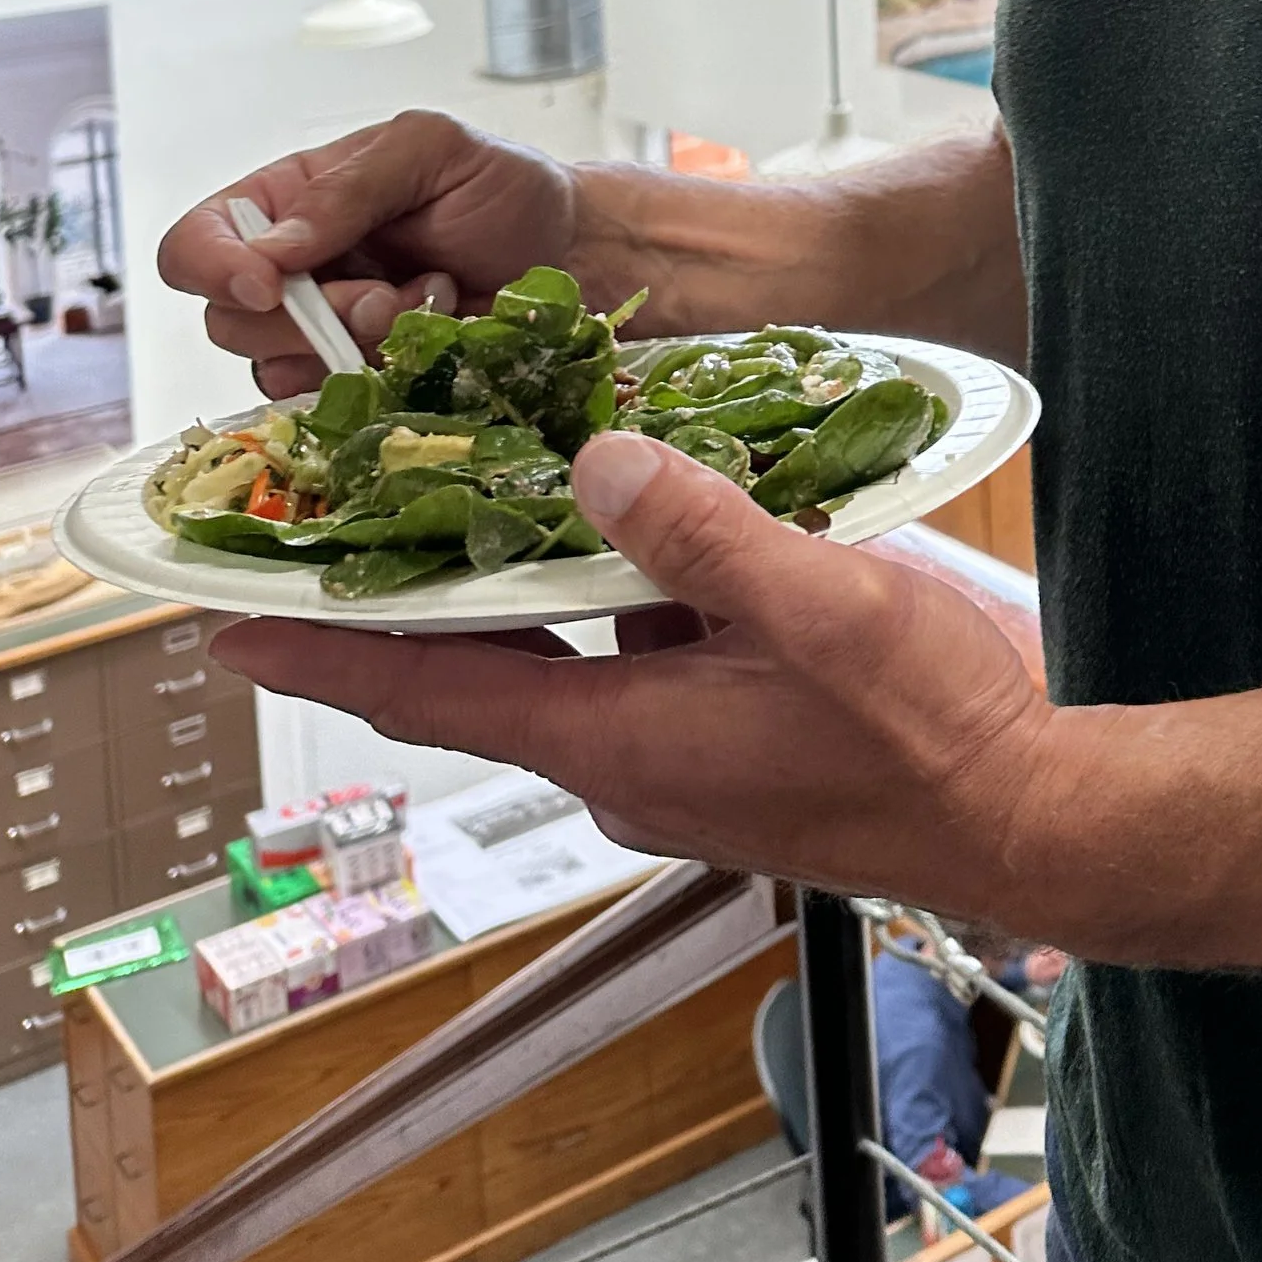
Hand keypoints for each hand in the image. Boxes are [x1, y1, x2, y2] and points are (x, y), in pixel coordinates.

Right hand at [155, 113, 591, 400]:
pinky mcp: (365, 380)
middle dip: (304, 318)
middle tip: (380, 297)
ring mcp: (326, 332)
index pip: (196, 243)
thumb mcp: (431, 149)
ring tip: (422, 303)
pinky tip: (433, 334)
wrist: (574, 252)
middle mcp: (293, 271)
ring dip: (352, 346)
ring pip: (278, 369)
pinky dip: (383, 375)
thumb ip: (349, 188)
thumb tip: (273, 247)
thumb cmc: (503, 188)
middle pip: (228, 321)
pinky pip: (335, 403)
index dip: (214, 270)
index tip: (270, 285)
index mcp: (290, 202)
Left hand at [214, 436, 1060, 913]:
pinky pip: (648, 639)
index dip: (319, 652)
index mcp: (619, 742)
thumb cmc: (936, 732)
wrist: (1039, 811)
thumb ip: (700, 529)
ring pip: (577, 635)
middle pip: (488, 657)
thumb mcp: (820, 607)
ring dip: (543, 554)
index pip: (430, 691)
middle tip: (352, 491)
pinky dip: (633, 570)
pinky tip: (663, 491)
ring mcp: (684, 747)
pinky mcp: (738, 727)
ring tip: (510, 450)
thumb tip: (593, 458)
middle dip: (418, 579)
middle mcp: (628, 756)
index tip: (221, 626)